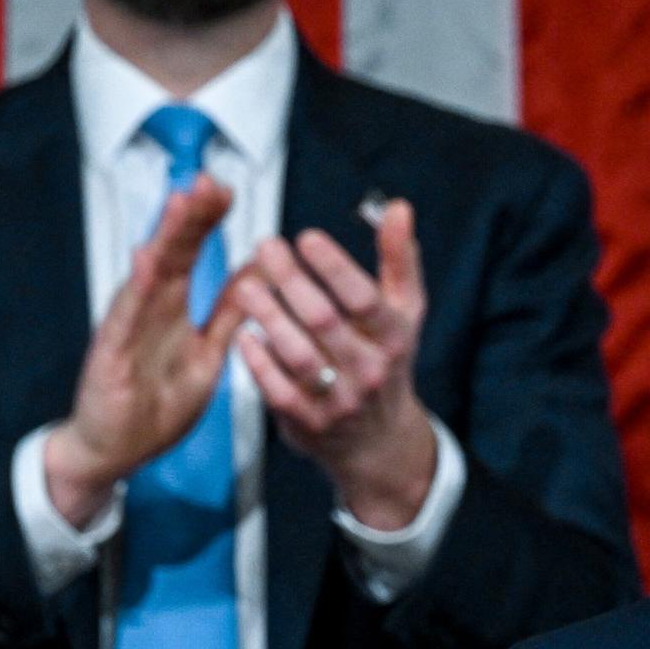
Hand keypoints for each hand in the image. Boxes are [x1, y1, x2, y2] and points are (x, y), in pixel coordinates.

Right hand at [44, 178, 242, 527]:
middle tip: (208, 180)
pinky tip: (146, 260)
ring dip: (165, 238)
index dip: (206, 222)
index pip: (192, 255)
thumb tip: (260, 274)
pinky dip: (137, 288)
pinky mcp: (111, 356)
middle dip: (190, 217)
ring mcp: (127, 330)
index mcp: (173, 309)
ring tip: (181, 203)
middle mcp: (148, 311)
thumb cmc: (156, 404)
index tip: (225, 189)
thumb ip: (229, 314)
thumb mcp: (207, 354)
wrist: (113, 452)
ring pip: (149, 276)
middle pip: (172, 254)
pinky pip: (126, 318)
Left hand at [234, 198, 436, 529]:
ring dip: (268, 316)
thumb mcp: (405, 312)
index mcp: (394, 338)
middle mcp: (369, 370)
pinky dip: (259, 360)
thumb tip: (399, 207)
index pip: (364, 298)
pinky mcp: (307, 422)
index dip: (334, 267)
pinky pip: (277, 388)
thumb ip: (399, 258)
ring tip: (245, 286)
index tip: (306, 237)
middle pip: (325, 320)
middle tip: (265, 248)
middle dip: (292, 280)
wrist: (379, 441)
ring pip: (297, 353)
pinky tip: (244, 334)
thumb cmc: (387, 359)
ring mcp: (338, 399)